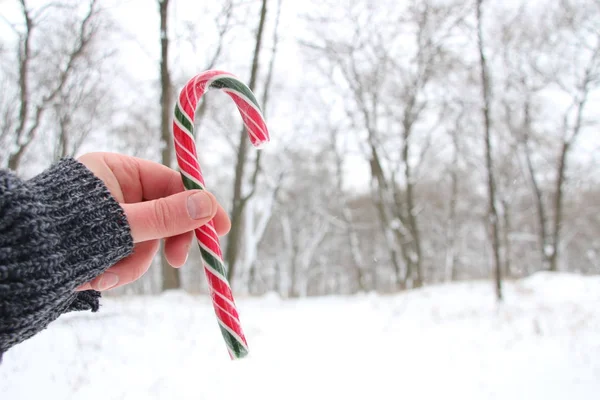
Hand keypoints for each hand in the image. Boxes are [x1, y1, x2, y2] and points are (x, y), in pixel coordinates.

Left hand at [75, 152, 230, 291]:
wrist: (15, 263)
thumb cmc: (64, 233)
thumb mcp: (123, 223)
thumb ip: (167, 216)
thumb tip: (208, 205)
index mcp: (117, 170)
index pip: (171, 182)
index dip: (198, 204)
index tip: (220, 228)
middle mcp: (114, 191)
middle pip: (161, 215)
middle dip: (163, 242)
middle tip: (177, 261)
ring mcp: (106, 218)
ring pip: (144, 241)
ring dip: (133, 263)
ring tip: (108, 274)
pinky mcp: (98, 242)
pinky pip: (125, 255)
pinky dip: (117, 270)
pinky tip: (95, 278)